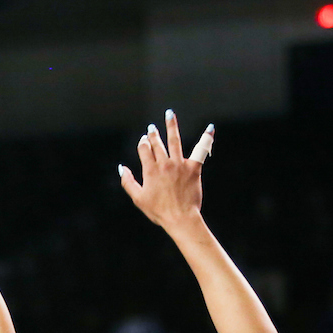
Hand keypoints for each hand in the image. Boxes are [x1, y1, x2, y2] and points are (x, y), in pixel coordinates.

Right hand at [119, 112, 212, 232]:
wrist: (180, 218)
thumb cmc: (159, 211)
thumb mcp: (138, 199)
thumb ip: (128, 182)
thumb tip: (122, 168)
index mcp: (150, 171)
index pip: (144, 150)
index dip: (143, 144)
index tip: (143, 140)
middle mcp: (164, 164)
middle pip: (157, 144)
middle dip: (153, 134)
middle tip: (151, 128)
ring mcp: (180, 165)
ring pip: (174, 141)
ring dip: (171, 126)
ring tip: (169, 114)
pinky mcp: (194, 168)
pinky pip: (200, 150)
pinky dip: (206, 138)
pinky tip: (210, 127)